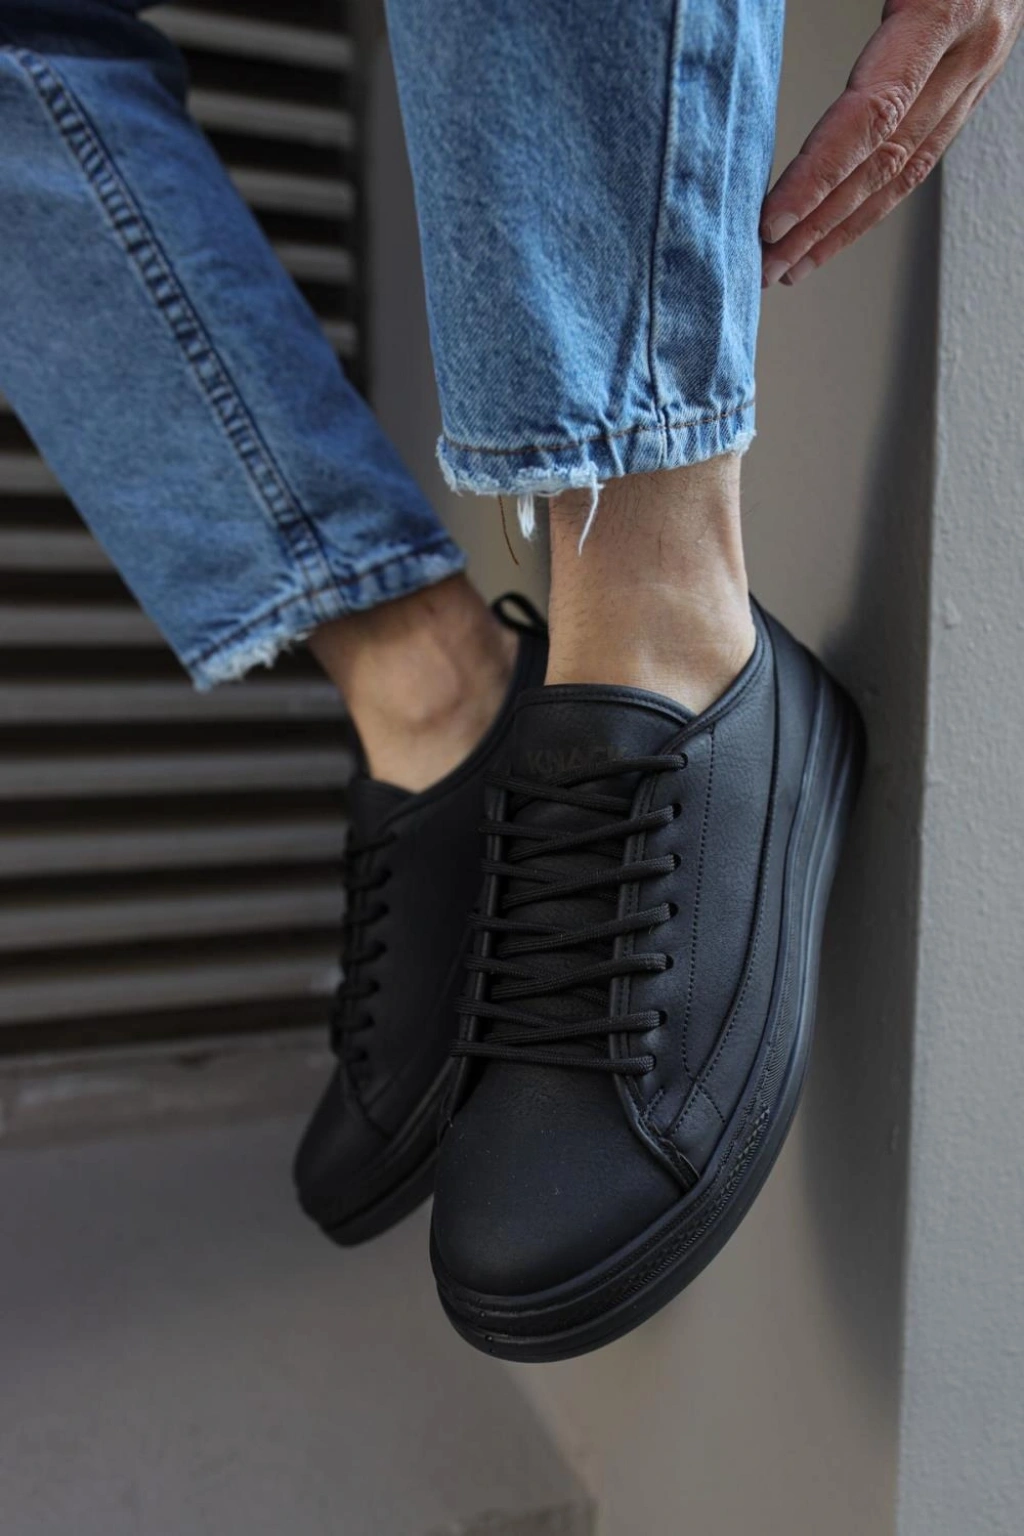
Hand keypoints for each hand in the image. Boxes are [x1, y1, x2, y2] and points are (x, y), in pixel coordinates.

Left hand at [760, 0, 1022, 284]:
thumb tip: (733, 16)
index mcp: (949, 5)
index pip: (872, 115)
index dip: (818, 176)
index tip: (770, 221)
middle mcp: (973, 46)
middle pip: (885, 160)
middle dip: (819, 223)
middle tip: (761, 268)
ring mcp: (980, 64)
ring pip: (906, 168)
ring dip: (843, 226)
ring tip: (790, 266)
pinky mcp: (973, 72)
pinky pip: (921, 149)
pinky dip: (873, 197)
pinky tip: (836, 225)